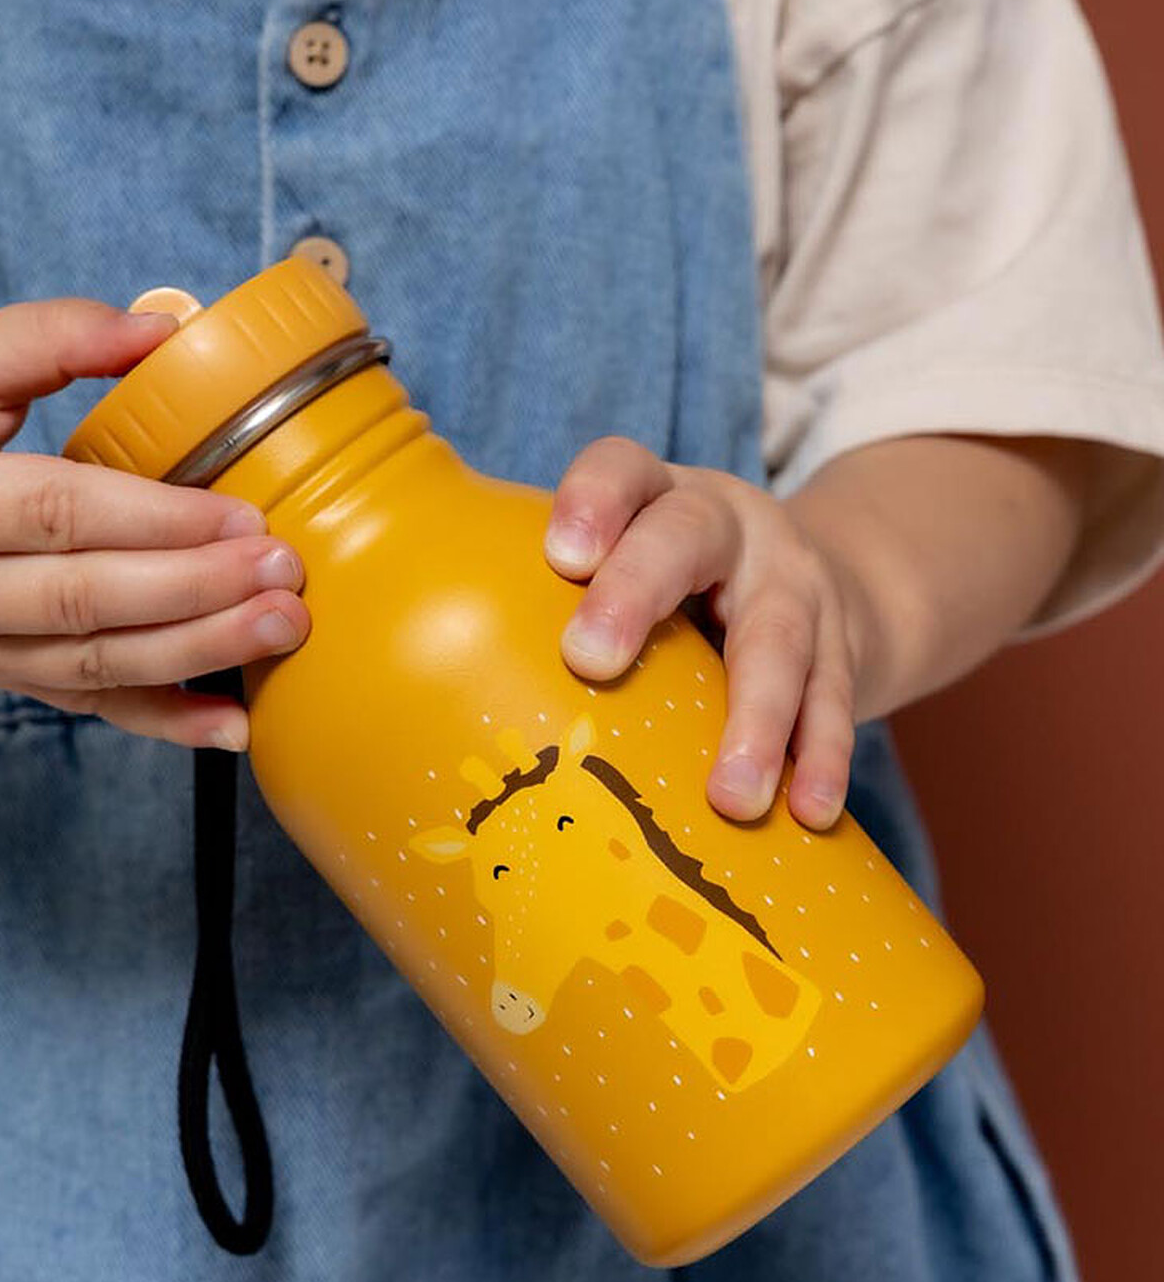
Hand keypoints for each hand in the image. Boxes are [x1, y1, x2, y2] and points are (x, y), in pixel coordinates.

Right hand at [0, 299, 307, 747]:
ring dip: (198, 656)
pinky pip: (82, 707)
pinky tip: (231, 727)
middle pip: (83, 601)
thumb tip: (167, 331)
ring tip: (280, 632)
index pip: (57, 514)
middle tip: (285, 578)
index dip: (159, 521)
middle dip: (196, 594)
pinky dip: (161, 721)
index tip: (248, 519)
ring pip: (91, 667)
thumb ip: (54, 335)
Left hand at [544, 437, 872, 829]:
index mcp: (657, 495)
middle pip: (685, 538)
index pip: (620, 469)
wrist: (818, 581)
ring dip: (755, 719)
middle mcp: (728, 524)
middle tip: (590, 660)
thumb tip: (438, 689)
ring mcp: (794, 582)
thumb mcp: (623, 561)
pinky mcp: (843, 646)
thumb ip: (549, 598)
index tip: (561, 556)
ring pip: (777, 637)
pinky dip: (822, 759)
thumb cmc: (670, 586)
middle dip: (636, 594)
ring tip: (732, 798)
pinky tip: (809, 812)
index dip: (592, 500)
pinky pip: (836, 701)